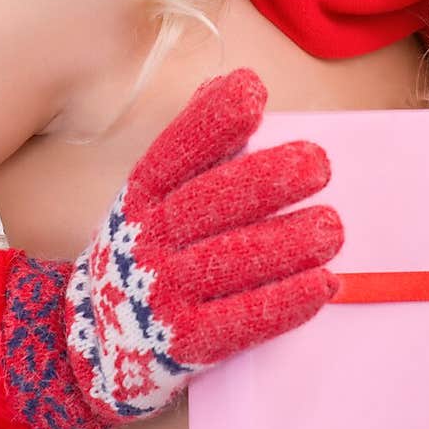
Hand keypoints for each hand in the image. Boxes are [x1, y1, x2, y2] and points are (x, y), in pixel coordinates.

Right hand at [6, 67, 342, 428]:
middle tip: (318, 165)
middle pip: (206, 203)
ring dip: (286, 243)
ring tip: (332, 228)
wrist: (96, 345)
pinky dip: (284, 302)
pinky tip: (324, 285)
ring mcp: (161, 293)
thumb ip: (200, 145)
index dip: (211, 121)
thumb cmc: (149, 252)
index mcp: (142, 195)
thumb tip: (239, 83)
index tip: (254, 93)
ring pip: (228, 262)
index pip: (174, 152)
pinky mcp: (184, 344)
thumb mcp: (156, 196)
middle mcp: (146, 239)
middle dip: (264, 180)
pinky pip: (239, 322)